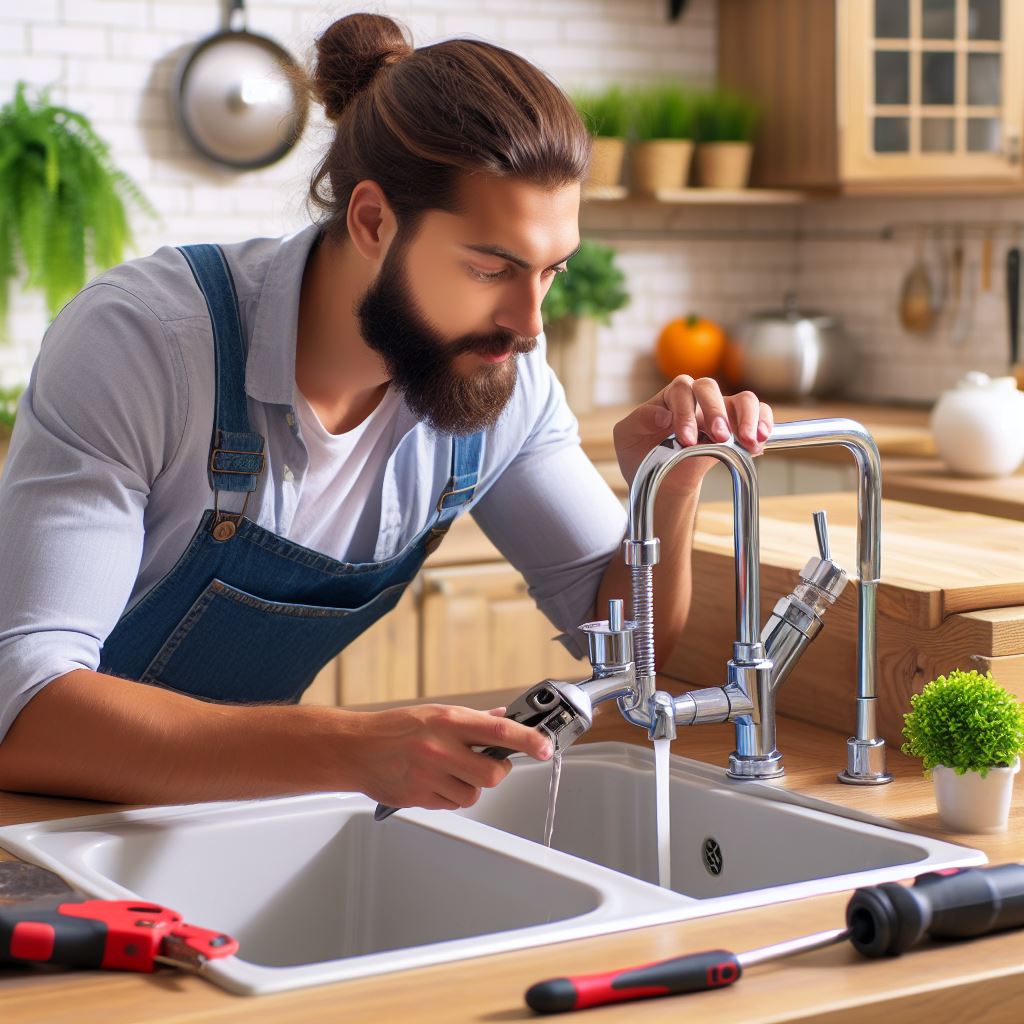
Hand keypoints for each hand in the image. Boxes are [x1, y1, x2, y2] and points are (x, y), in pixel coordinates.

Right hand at [346, 704, 551, 810]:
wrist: (356, 749)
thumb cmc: (394, 728)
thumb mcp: (436, 713)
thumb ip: (472, 720)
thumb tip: (504, 719)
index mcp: (447, 721)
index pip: (498, 731)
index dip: (528, 740)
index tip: (545, 747)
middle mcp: (440, 749)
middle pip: (492, 774)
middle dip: (498, 771)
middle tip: (491, 763)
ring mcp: (429, 776)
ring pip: (474, 794)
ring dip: (471, 785)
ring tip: (452, 771)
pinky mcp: (420, 798)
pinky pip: (452, 805)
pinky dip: (451, 796)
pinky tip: (436, 782)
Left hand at [613, 375, 773, 491]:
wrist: (661, 481)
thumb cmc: (642, 455)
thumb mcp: (626, 437)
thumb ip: (637, 421)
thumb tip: (661, 414)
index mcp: (669, 398)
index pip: (680, 390)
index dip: (685, 412)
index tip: (687, 440)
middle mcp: (696, 400)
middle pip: (710, 387)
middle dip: (716, 411)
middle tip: (720, 436)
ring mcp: (720, 412)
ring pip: (741, 398)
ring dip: (747, 416)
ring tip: (748, 440)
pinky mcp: (737, 429)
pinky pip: (758, 415)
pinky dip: (764, 423)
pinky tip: (759, 443)